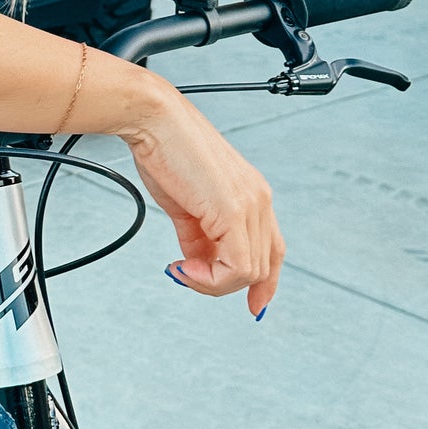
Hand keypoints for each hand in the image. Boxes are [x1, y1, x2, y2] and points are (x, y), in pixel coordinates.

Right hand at [121, 87, 284, 315]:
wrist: (155, 122)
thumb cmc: (166, 152)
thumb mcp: (186, 205)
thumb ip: (198, 236)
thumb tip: (197, 264)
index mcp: (253, 195)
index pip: (272, 250)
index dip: (266, 284)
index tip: (254, 306)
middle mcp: (259, 200)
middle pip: (261, 267)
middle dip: (221, 284)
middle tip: (186, 275)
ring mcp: (251, 205)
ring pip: (249, 272)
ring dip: (211, 282)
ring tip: (182, 270)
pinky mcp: (234, 210)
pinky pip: (236, 266)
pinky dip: (209, 278)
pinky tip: (183, 267)